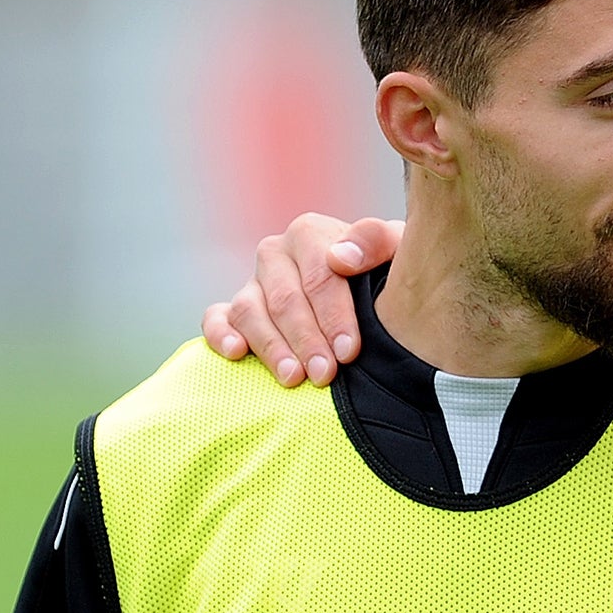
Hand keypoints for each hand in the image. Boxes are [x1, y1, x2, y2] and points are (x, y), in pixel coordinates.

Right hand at [201, 215, 401, 386]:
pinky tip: (236, 354)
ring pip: (249, 312)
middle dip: (307, 340)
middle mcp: (276, 254)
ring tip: (293, 378)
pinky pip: (216, 319)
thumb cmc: (385, 274)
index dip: (334, 316)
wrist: (370, 290)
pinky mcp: (233, 309)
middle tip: (325, 375)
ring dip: (271, 347)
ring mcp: (252, 283)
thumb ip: (378, 242)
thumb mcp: (396, 253)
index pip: (318, 276)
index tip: (349, 351)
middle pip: (284, 300)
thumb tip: (341, 258)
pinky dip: (220, 335)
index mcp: (310, 234)